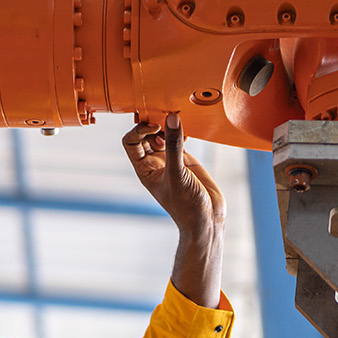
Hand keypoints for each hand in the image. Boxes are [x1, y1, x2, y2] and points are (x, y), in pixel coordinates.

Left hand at [123, 113, 226, 234]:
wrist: (206, 219)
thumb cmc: (186, 206)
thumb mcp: (178, 174)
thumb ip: (174, 146)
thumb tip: (171, 119)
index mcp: (144, 169)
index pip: (131, 142)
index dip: (139, 130)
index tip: (155, 126)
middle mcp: (154, 163)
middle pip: (144, 135)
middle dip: (153, 124)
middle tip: (166, 118)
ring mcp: (170, 160)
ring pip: (161, 134)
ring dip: (167, 126)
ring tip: (177, 122)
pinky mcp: (185, 159)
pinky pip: (178, 139)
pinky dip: (181, 131)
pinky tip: (187, 132)